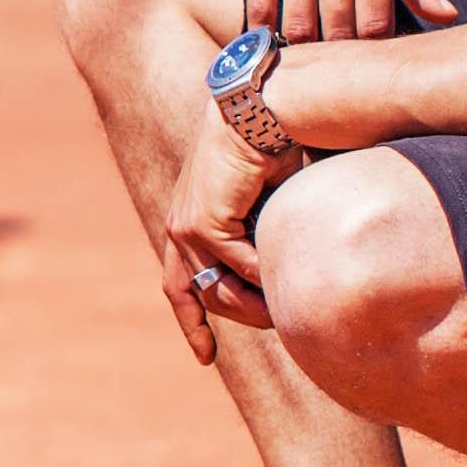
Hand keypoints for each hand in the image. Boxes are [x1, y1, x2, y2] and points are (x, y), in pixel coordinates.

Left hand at [151, 111, 297, 364]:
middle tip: (277, 323)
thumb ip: (264, 239)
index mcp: (190, 222)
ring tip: (286, 305)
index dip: (191, 322)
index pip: (180, 285)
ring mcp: (186, 226)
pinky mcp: (202, 222)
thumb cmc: (273, 148)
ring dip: (256, 303)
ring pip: (219, 290)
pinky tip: (283, 269)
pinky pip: (236, 267)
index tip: (205, 357)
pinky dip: (262, 273)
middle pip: (203, 297)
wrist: (261, 109)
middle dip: (241, 316)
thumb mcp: (266, 206)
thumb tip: (284, 277)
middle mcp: (181, 227)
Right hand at [235, 0, 458, 42]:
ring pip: (298, 29)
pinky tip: (276, 38)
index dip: (376, 52)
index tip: (373, 56)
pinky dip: (266, 33)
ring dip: (305, 48)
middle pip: (338, 35)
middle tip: (343, 63)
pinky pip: (260, 9)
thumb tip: (447, 16)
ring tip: (312, 54)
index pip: (377, 28)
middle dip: (342, 55)